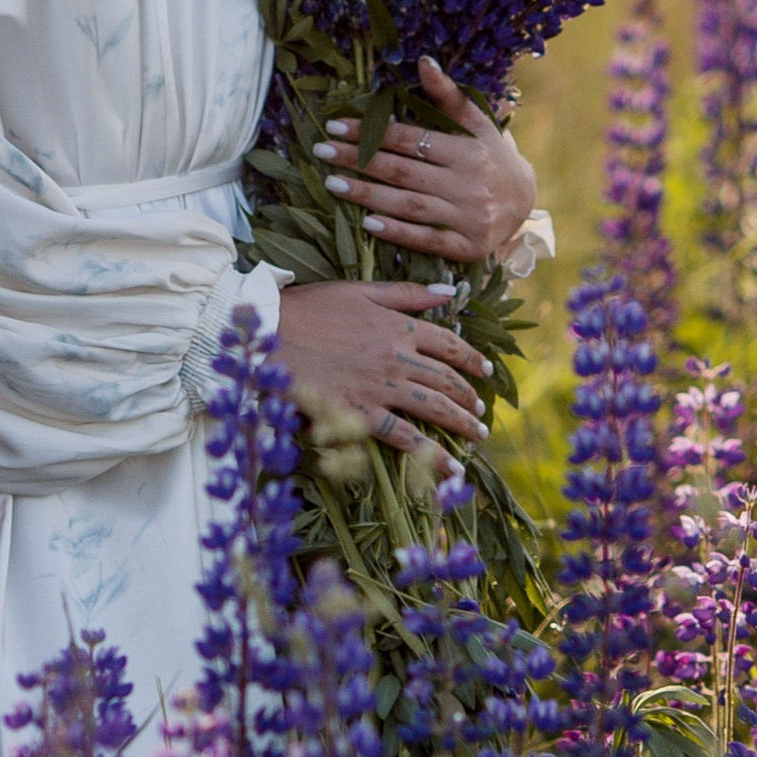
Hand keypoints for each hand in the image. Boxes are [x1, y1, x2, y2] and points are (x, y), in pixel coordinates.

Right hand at [277, 276, 495, 450]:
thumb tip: (450, 292)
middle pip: (447, 380)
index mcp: (399, 327)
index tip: (486, 371)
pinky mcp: (361, 414)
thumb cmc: (309, 308)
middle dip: (469, 397)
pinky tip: (450, 465)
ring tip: (477, 435)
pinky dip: (430, 453)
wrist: (270, 333)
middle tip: (480, 411)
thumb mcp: (360, 291)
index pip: (449, 344)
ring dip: (462, 424)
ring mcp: (382, 388)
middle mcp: (398, 359)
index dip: (472, 359)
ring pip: (435, 408)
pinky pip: (404, 437)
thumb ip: (407, 293)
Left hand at [317, 57, 537, 267]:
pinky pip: (427, 240)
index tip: (334, 126)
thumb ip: (447, 95)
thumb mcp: (476, 122)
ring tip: (332, 184)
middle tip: (321, 151)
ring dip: (367, 196)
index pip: (409, 139)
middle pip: (403, 171)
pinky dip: (397, 233)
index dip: (370, 132)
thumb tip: (423, 61)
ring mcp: (468, 218)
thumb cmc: (489, 155)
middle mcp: (469, 183)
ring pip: (409, 205)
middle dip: (358, 160)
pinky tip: (367, 225)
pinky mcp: (467, 247)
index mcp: (468, 149)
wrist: (525, 202)